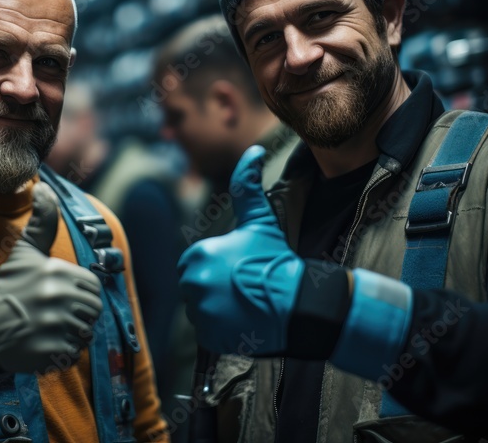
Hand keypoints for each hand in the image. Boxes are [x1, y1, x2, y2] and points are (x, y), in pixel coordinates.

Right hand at [0, 182, 102, 372]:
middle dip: (77, 315)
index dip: (79, 294)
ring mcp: (54, 326)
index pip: (93, 288)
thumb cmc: (9, 287)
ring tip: (47, 329)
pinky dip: (62, 353)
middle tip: (51, 315)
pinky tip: (43, 344)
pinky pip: (73, 353)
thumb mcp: (26, 252)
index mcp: (57, 273)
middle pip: (92, 311)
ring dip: (71, 334)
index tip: (57, 296)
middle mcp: (57, 298)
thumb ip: (43, 222)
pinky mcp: (50, 352)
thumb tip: (44, 187)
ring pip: (85, 333)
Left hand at [178, 145, 302, 353]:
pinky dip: (222, 330)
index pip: (195, 263)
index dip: (217, 266)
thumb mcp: (260, 219)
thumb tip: (253, 150)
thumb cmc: (276, 259)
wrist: (296, 303)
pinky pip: (209, 332)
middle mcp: (192, 282)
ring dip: (218, 308)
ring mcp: (200, 311)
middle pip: (195, 286)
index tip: (240, 270)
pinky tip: (244, 321)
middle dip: (215, 288)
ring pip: (201, 309)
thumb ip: (247, 185)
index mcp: (197, 255)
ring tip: (246, 304)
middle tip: (244, 288)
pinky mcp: (209, 336)